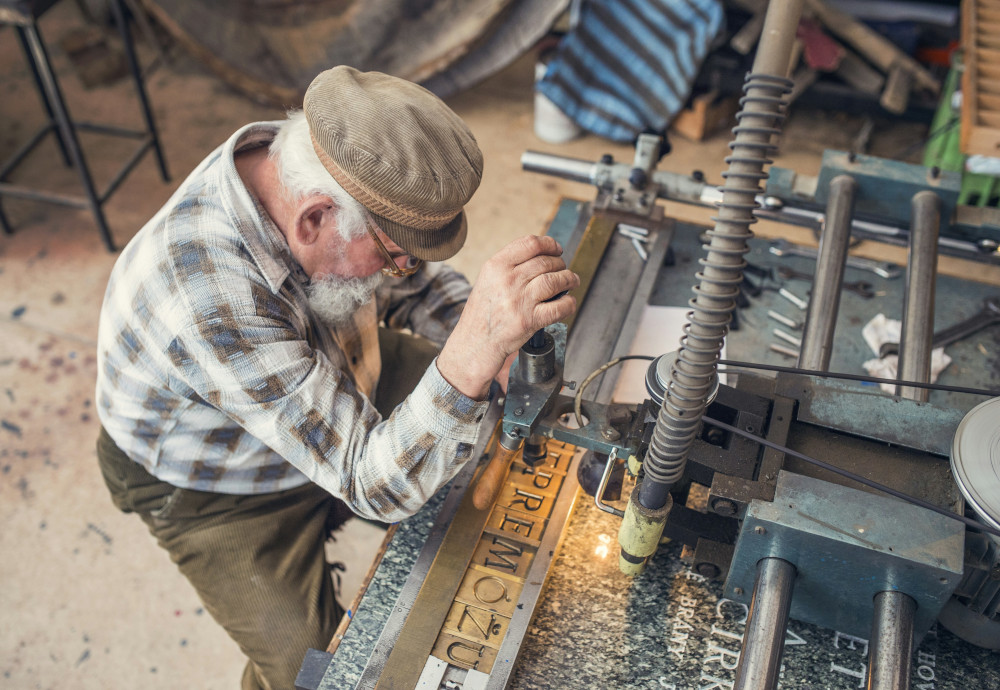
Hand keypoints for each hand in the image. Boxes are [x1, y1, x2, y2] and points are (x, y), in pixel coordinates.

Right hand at [437, 235, 578, 398]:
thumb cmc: (482, 313)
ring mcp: (519, 300)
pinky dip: (569, 303)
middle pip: (546, 262)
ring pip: (555, 281)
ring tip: (571, 281)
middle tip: (563, 270)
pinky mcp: (529, 320)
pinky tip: (568, 303)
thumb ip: (510, 266)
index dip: (549, 245)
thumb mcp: (487, 280)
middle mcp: (508, 280)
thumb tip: (541, 256)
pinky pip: (559, 307)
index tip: (557, 249)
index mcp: (496, 266)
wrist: (475, 342)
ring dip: (569, 280)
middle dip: (560, 264)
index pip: (530, 244)